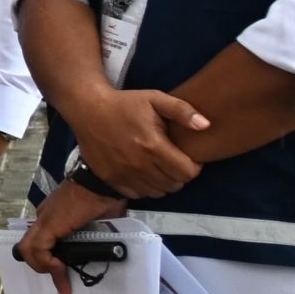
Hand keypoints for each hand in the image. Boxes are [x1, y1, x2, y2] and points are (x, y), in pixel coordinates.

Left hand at [15, 179, 130, 293]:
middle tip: (61, 283)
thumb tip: (109, 245)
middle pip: (31, 246)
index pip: (41, 240)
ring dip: (42, 268)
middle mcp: (44, 217)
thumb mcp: (99, 219)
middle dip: (42, 267)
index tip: (62, 273)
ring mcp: (44, 220)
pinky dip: (45, 263)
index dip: (48, 258)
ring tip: (61, 279)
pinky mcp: (48, 225)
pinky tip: (59, 268)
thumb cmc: (105, 195)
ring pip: (28, 250)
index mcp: (54, 215)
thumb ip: (96, 231)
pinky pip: (37, 249)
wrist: (102, 181)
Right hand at [68, 88, 210, 196]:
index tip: (189, 157)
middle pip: (174, 184)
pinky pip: (137, 194)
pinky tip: (143, 173)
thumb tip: (206, 125)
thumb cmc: (124, 103)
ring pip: (157, 192)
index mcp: (153, 145)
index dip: (194, 166)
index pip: (187, 172)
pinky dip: (145, 188)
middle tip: (175, 162)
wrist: (87, 109)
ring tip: (160, 168)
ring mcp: (123, 174)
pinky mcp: (111, 179)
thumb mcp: (155, 99)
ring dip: (164, 183)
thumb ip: (182, 111)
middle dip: (180, 175)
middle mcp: (139, 164)